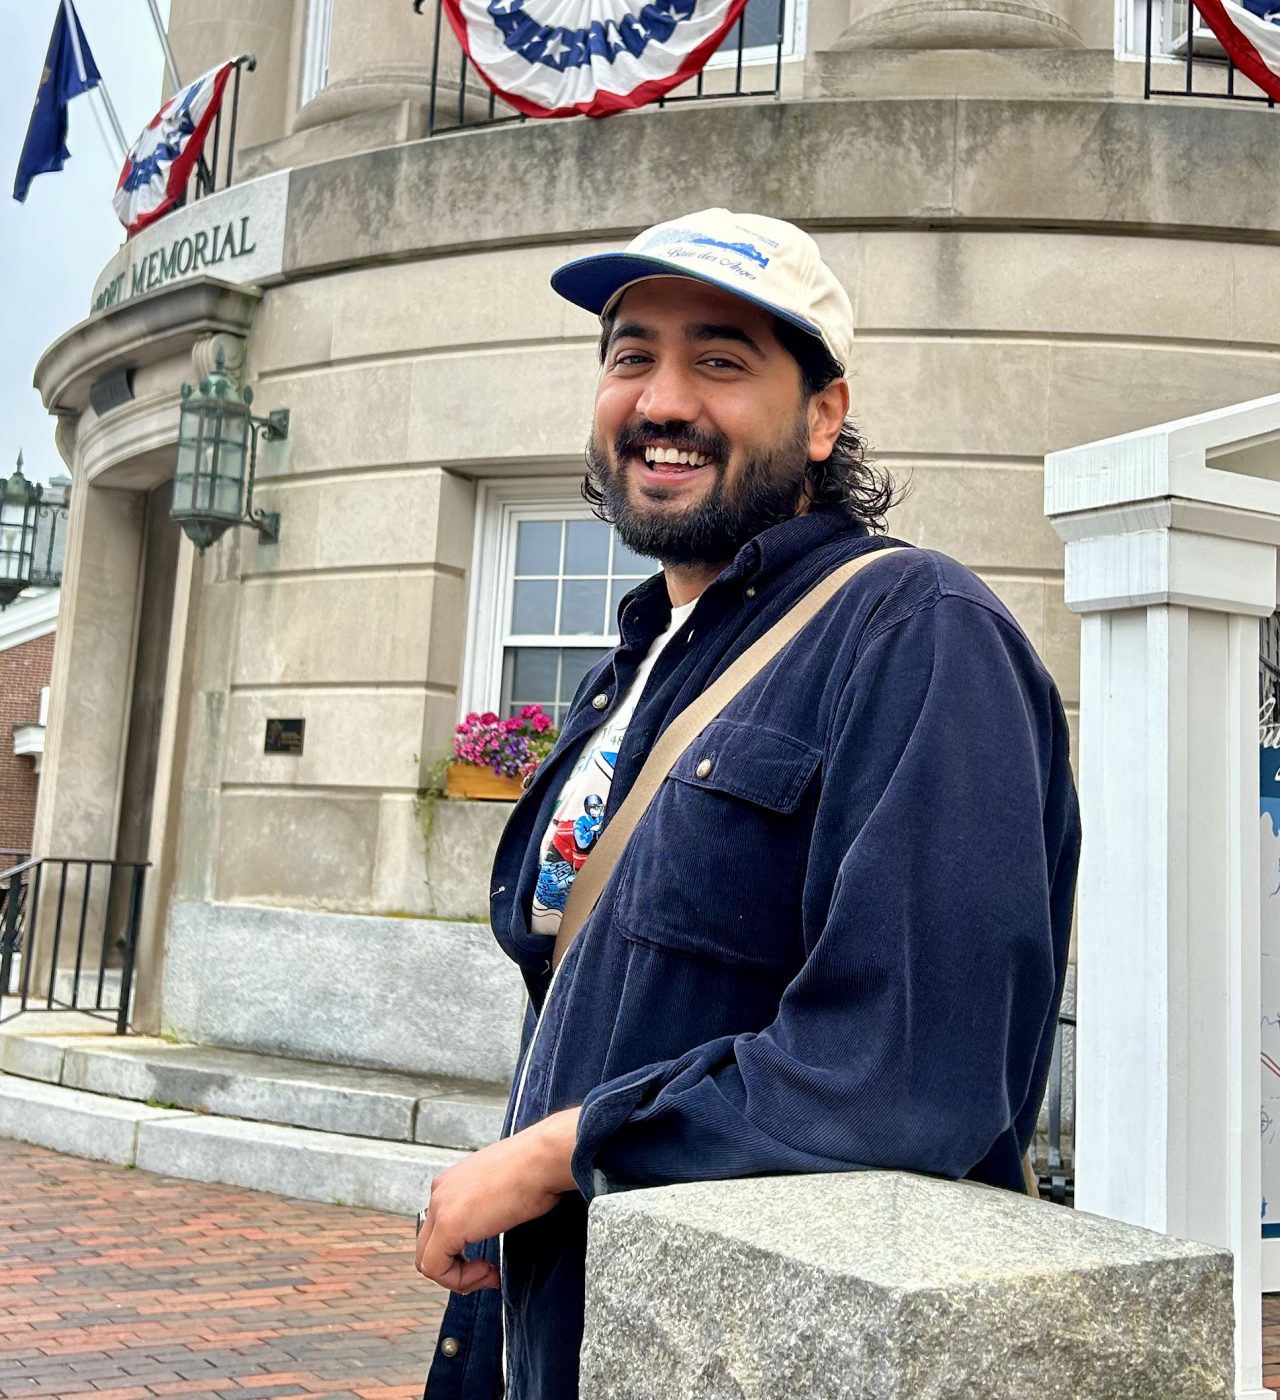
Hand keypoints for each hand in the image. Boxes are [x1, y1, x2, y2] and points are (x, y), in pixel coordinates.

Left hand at [415, 1108, 579, 1293]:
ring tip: (488, 1273)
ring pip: (427, 1260)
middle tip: (486, 1272)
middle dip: (456, 1269)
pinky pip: (435, 1268)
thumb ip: (486, 1206)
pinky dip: (460, 1280)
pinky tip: (488, 1270)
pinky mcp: (449, 1225)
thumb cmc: (536, 1169)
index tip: (488, 1260)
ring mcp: (441, 1207)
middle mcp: (440, 1192)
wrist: (543, 1159)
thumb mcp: (502, 1188)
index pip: (438, 1230)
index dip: (461, 1254)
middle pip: (428, 1247)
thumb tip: (491, 1224)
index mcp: (451, 1182)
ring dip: (458, 1277)